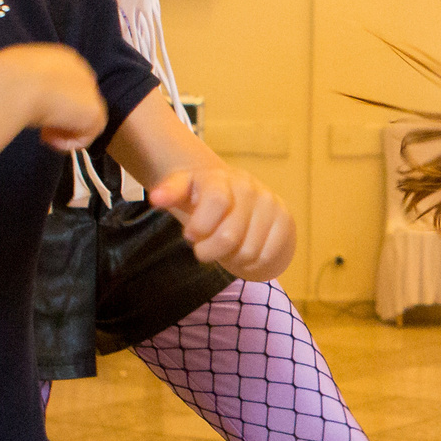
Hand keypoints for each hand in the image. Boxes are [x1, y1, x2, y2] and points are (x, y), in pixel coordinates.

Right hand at [0, 43, 104, 151]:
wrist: (16, 84)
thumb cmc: (8, 76)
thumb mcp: (16, 74)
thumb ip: (28, 83)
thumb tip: (23, 95)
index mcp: (63, 59)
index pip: (67, 83)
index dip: (55, 101)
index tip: (36, 112)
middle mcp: (82, 71)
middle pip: (79, 100)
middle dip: (63, 117)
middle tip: (41, 128)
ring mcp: (91, 92)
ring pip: (84, 119)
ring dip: (64, 131)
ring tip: (43, 136)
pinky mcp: (94, 113)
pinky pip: (86, 136)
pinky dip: (68, 143)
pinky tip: (49, 141)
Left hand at [149, 164, 296, 281]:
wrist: (246, 198)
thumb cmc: (206, 199)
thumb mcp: (186, 191)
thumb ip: (171, 192)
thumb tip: (156, 198)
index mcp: (220, 178)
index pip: (216, 201)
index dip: (201, 226)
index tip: (191, 236)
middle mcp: (248, 187)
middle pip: (229, 236)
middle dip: (210, 251)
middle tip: (204, 250)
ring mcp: (270, 203)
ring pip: (248, 251)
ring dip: (232, 258)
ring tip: (226, 248)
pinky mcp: (284, 220)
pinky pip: (266, 257)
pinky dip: (251, 263)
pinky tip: (243, 252)